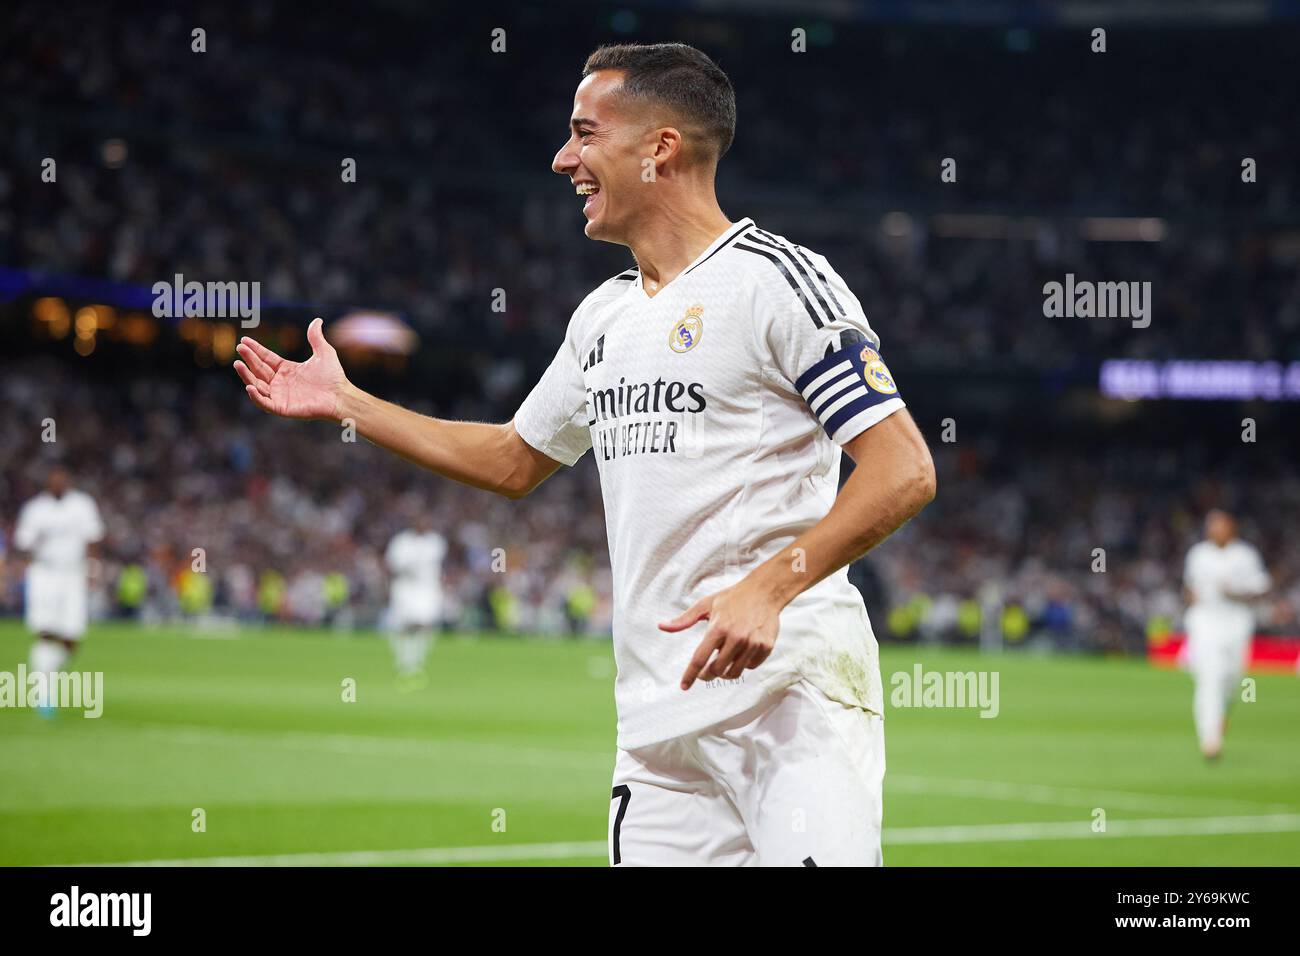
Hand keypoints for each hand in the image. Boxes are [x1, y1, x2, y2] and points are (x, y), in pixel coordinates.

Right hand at [234, 318, 347, 419]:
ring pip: (257, 385)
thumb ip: (316, 337)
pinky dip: (256, 397)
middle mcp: (281, 383)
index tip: (244, 340)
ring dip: (246, 376)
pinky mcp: (282, 408)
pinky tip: (249, 386)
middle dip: (248, 359)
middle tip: (240, 348)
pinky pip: (265, 403)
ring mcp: (280, 396)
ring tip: (238, 364)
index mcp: (287, 370)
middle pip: (259, 370)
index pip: (266, 358)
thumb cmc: (334, 377)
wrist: (341, 396)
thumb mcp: (324, 352)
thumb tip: (317, 320)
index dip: (255, 350)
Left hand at [659, 578, 780, 689]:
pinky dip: (743, 665)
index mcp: (718, 628)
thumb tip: (661, 626)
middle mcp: (736, 638)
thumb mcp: (705, 605)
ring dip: (725, 672)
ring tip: (723, 662)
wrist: (764, 592)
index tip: (684, 686)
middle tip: (705, 671)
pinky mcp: (766, 647)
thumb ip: (684, 620)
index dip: (690, 675)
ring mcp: (752, 643)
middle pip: (717, 669)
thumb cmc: (732, 598)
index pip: (700, 658)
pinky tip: (740, 654)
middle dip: (708, 674)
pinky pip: (751, 666)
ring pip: (734, 672)